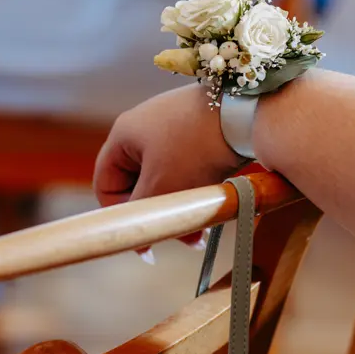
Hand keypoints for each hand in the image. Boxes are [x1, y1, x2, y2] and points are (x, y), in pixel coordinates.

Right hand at [93, 84, 249, 252]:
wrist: (248, 113)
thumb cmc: (197, 148)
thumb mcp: (162, 187)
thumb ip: (142, 214)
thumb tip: (137, 240)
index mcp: (125, 132)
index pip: (106, 182)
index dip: (121, 213)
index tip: (145, 231)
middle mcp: (145, 123)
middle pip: (139, 181)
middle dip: (159, 212)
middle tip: (181, 235)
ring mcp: (173, 121)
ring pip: (167, 175)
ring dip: (180, 203)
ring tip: (202, 226)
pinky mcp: (199, 124)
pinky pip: (188, 162)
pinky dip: (196, 185)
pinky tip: (213, 201)